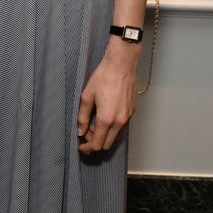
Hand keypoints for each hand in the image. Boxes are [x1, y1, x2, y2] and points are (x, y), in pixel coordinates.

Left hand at [77, 38, 139, 152]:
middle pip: (107, 144)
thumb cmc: (103, 77)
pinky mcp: (132, 111)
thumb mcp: (87, 96)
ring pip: (115, 136)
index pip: (97, 144)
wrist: (121, 65)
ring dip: (104, 135)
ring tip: (93, 123)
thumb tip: (80, 131)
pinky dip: (112, 127)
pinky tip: (105, 116)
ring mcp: (128, 117)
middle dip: (95, 142)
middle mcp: (119, 122)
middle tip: (86, 132)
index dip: (87, 147)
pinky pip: (121, 126)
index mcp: (106, 119)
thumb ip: (82, 116)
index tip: (80, 145)